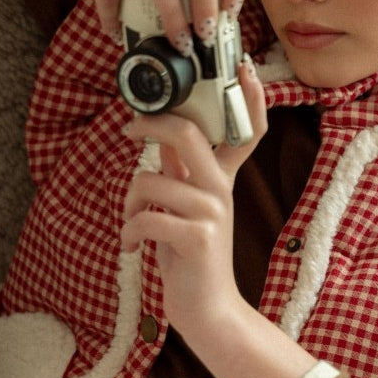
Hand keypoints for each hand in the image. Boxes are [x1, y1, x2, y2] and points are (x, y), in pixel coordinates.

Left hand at [120, 56, 266, 345]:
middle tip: (129, 130)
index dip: (249, 97)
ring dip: (129, 202)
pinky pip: (146, 216)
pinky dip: (129, 232)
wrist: (208, 311)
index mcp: (222, 180)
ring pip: (150, 179)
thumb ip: (180, 173)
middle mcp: (221, 190)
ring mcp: (212, 213)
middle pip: (187, 133)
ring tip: (132, 225)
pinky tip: (133, 247)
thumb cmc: (191, 260)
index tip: (241, 66)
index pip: (248, 131)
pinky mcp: (197, 238)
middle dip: (148, 124)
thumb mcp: (187, 209)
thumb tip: (163, 138)